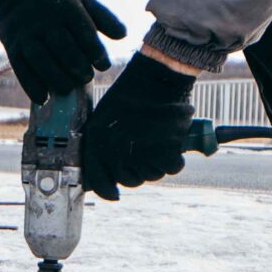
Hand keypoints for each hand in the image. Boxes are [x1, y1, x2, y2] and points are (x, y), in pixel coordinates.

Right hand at [0, 0, 127, 101]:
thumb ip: (102, 16)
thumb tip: (122, 35)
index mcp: (65, 6)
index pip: (82, 29)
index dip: (94, 50)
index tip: (103, 65)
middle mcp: (43, 19)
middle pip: (61, 45)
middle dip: (76, 65)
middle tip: (86, 78)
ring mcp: (25, 32)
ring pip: (39, 57)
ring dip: (54, 77)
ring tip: (66, 89)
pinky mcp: (11, 45)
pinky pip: (20, 66)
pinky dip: (30, 84)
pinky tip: (42, 98)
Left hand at [81, 53, 198, 199]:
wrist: (156, 76)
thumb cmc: (131, 92)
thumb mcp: (104, 116)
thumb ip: (102, 144)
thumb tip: (103, 170)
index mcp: (98, 142)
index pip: (99, 180)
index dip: (106, 190)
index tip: (114, 195)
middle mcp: (117, 152)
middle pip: (129, 180)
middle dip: (136, 171)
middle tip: (144, 153)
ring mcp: (141, 153)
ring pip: (151, 175)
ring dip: (156, 163)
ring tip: (157, 141)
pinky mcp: (165, 151)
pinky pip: (171, 168)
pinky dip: (173, 158)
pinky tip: (171, 143)